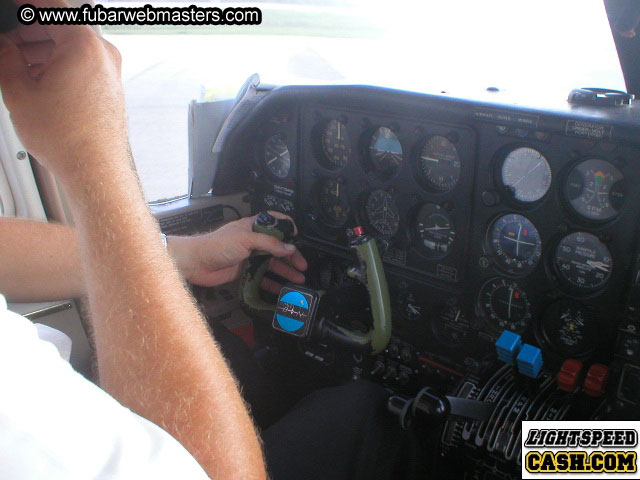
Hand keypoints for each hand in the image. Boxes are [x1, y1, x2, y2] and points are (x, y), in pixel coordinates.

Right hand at [0, 0, 127, 180]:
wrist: (95, 170)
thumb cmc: (69, 138)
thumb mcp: (18, 90)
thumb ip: (5, 56)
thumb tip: (2, 43)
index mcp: (84, 45)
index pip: (49, 7)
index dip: (23, 5)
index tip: (10, 8)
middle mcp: (104, 55)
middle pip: (61, 26)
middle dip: (28, 30)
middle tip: (6, 40)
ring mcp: (110, 72)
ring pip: (71, 46)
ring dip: (41, 48)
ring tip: (16, 63)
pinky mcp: (110, 87)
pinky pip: (81, 64)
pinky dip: (58, 64)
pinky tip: (37, 78)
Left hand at [169, 212, 307, 292]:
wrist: (195, 263)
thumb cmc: (216, 245)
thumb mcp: (245, 239)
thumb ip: (269, 243)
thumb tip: (289, 248)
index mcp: (253, 227)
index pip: (275, 223)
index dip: (288, 229)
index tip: (299, 238)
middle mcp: (253, 241)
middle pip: (277, 247)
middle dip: (291, 256)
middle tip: (303, 266)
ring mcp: (249, 257)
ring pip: (272, 264)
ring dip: (285, 271)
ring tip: (298, 280)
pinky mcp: (244, 271)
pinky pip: (262, 277)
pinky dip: (272, 283)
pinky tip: (281, 289)